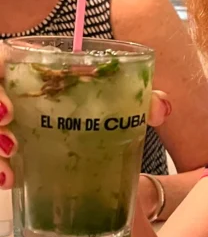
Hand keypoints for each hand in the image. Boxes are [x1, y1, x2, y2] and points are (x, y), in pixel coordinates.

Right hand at [0, 40, 170, 190]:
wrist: (96, 125)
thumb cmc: (101, 102)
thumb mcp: (119, 94)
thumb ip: (140, 95)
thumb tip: (162, 109)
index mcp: (37, 66)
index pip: (2, 57)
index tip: (8, 98)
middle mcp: (14, 89)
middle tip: (10, 132)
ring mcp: (7, 119)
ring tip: (10, 166)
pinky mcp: (7, 145)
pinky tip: (11, 180)